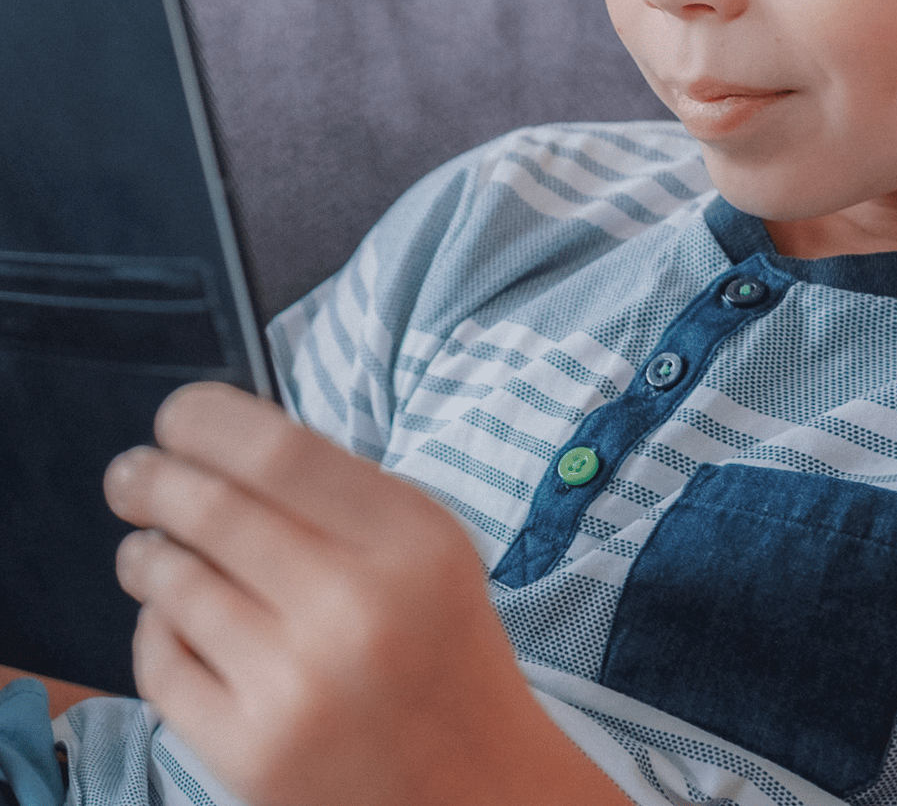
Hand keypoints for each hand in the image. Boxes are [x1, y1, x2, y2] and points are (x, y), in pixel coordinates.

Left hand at [104, 382, 629, 805]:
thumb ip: (339, 493)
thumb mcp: (426, 545)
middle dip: (151, 480)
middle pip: (211, 509)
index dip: (206, 420)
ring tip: (146, 550)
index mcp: (410, 540)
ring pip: (174, 583)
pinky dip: (154, 628)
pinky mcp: (251, 755)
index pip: (279, 452)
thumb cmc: (441, 647)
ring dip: (146, 554)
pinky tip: (172, 620)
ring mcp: (297, 688)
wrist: (476, 787)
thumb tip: (216, 443)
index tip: (176, 417)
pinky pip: (160, 663)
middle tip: (131, 475)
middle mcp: (355, 608)